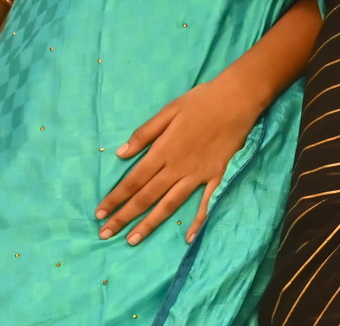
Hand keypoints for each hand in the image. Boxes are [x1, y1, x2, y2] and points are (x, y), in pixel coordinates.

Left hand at [94, 71, 264, 245]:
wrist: (239, 98)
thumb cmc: (202, 101)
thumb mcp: (169, 110)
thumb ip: (145, 133)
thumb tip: (120, 154)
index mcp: (163, 150)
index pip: (133, 180)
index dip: (115, 198)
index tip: (100, 213)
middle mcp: (177, 167)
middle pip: (146, 196)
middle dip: (124, 216)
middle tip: (105, 234)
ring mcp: (198, 174)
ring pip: (169, 204)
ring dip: (150, 223)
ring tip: (132, 240)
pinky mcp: (216, 175)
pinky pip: (206, 202)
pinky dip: (198, 220)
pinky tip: (188, 238)